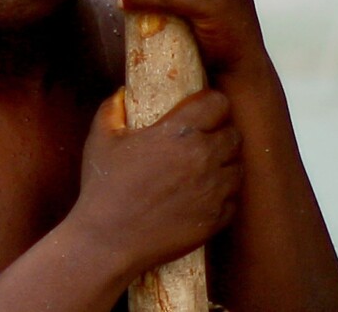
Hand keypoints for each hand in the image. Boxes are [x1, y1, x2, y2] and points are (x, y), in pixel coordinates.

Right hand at [70, 88, 241, 273]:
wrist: (108, 242)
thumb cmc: (103, 189)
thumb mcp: (100, 140)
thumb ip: (112, 109)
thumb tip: (122, 94)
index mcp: (179, 132)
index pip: (218, 103)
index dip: (211, 104)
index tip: (200, 110)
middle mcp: (203, 157)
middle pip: (233, 134)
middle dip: (219, 133)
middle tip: (201, 140)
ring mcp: (214, 190)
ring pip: (238, 166)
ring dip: (224, 164)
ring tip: (202, 169)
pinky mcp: (216, 219)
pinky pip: (233, 199)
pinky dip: (222, 196)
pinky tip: (201, 196)